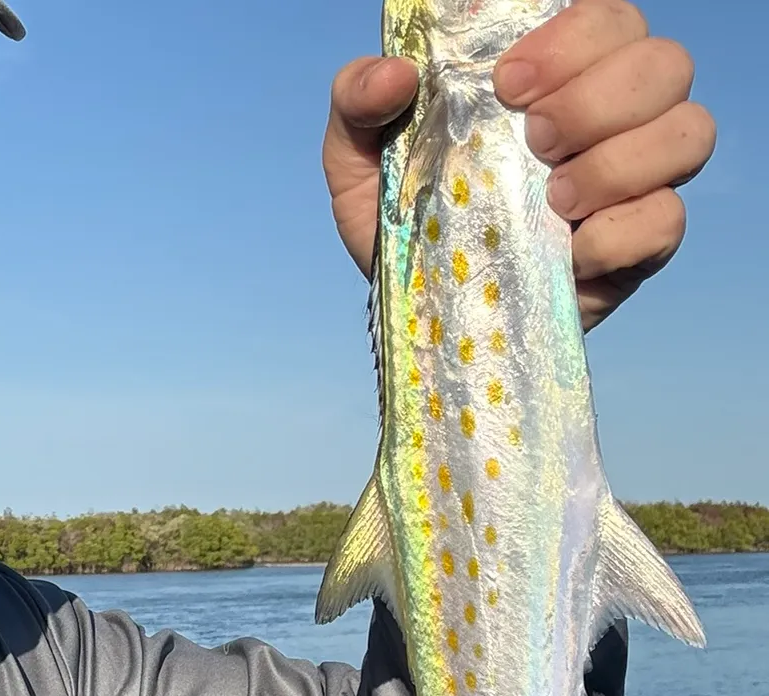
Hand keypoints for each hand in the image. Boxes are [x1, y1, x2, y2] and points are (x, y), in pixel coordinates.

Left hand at [322, 0, 716, 329]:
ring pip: (689, 132)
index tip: (508, 83)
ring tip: (552, 201)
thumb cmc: (404, 222)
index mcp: (558, 74)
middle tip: (533, 143)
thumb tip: (392, 75)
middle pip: (665, 63)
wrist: (418, 314)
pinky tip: (570, 252)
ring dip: (617, 163)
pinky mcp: (638, 247)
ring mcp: (633, 181)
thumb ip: (357, 102)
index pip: (610, 16)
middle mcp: (611, 115)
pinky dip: (623, 234)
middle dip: (597, 99)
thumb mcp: (359, 161)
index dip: (575, 37)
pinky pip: (668, 221)